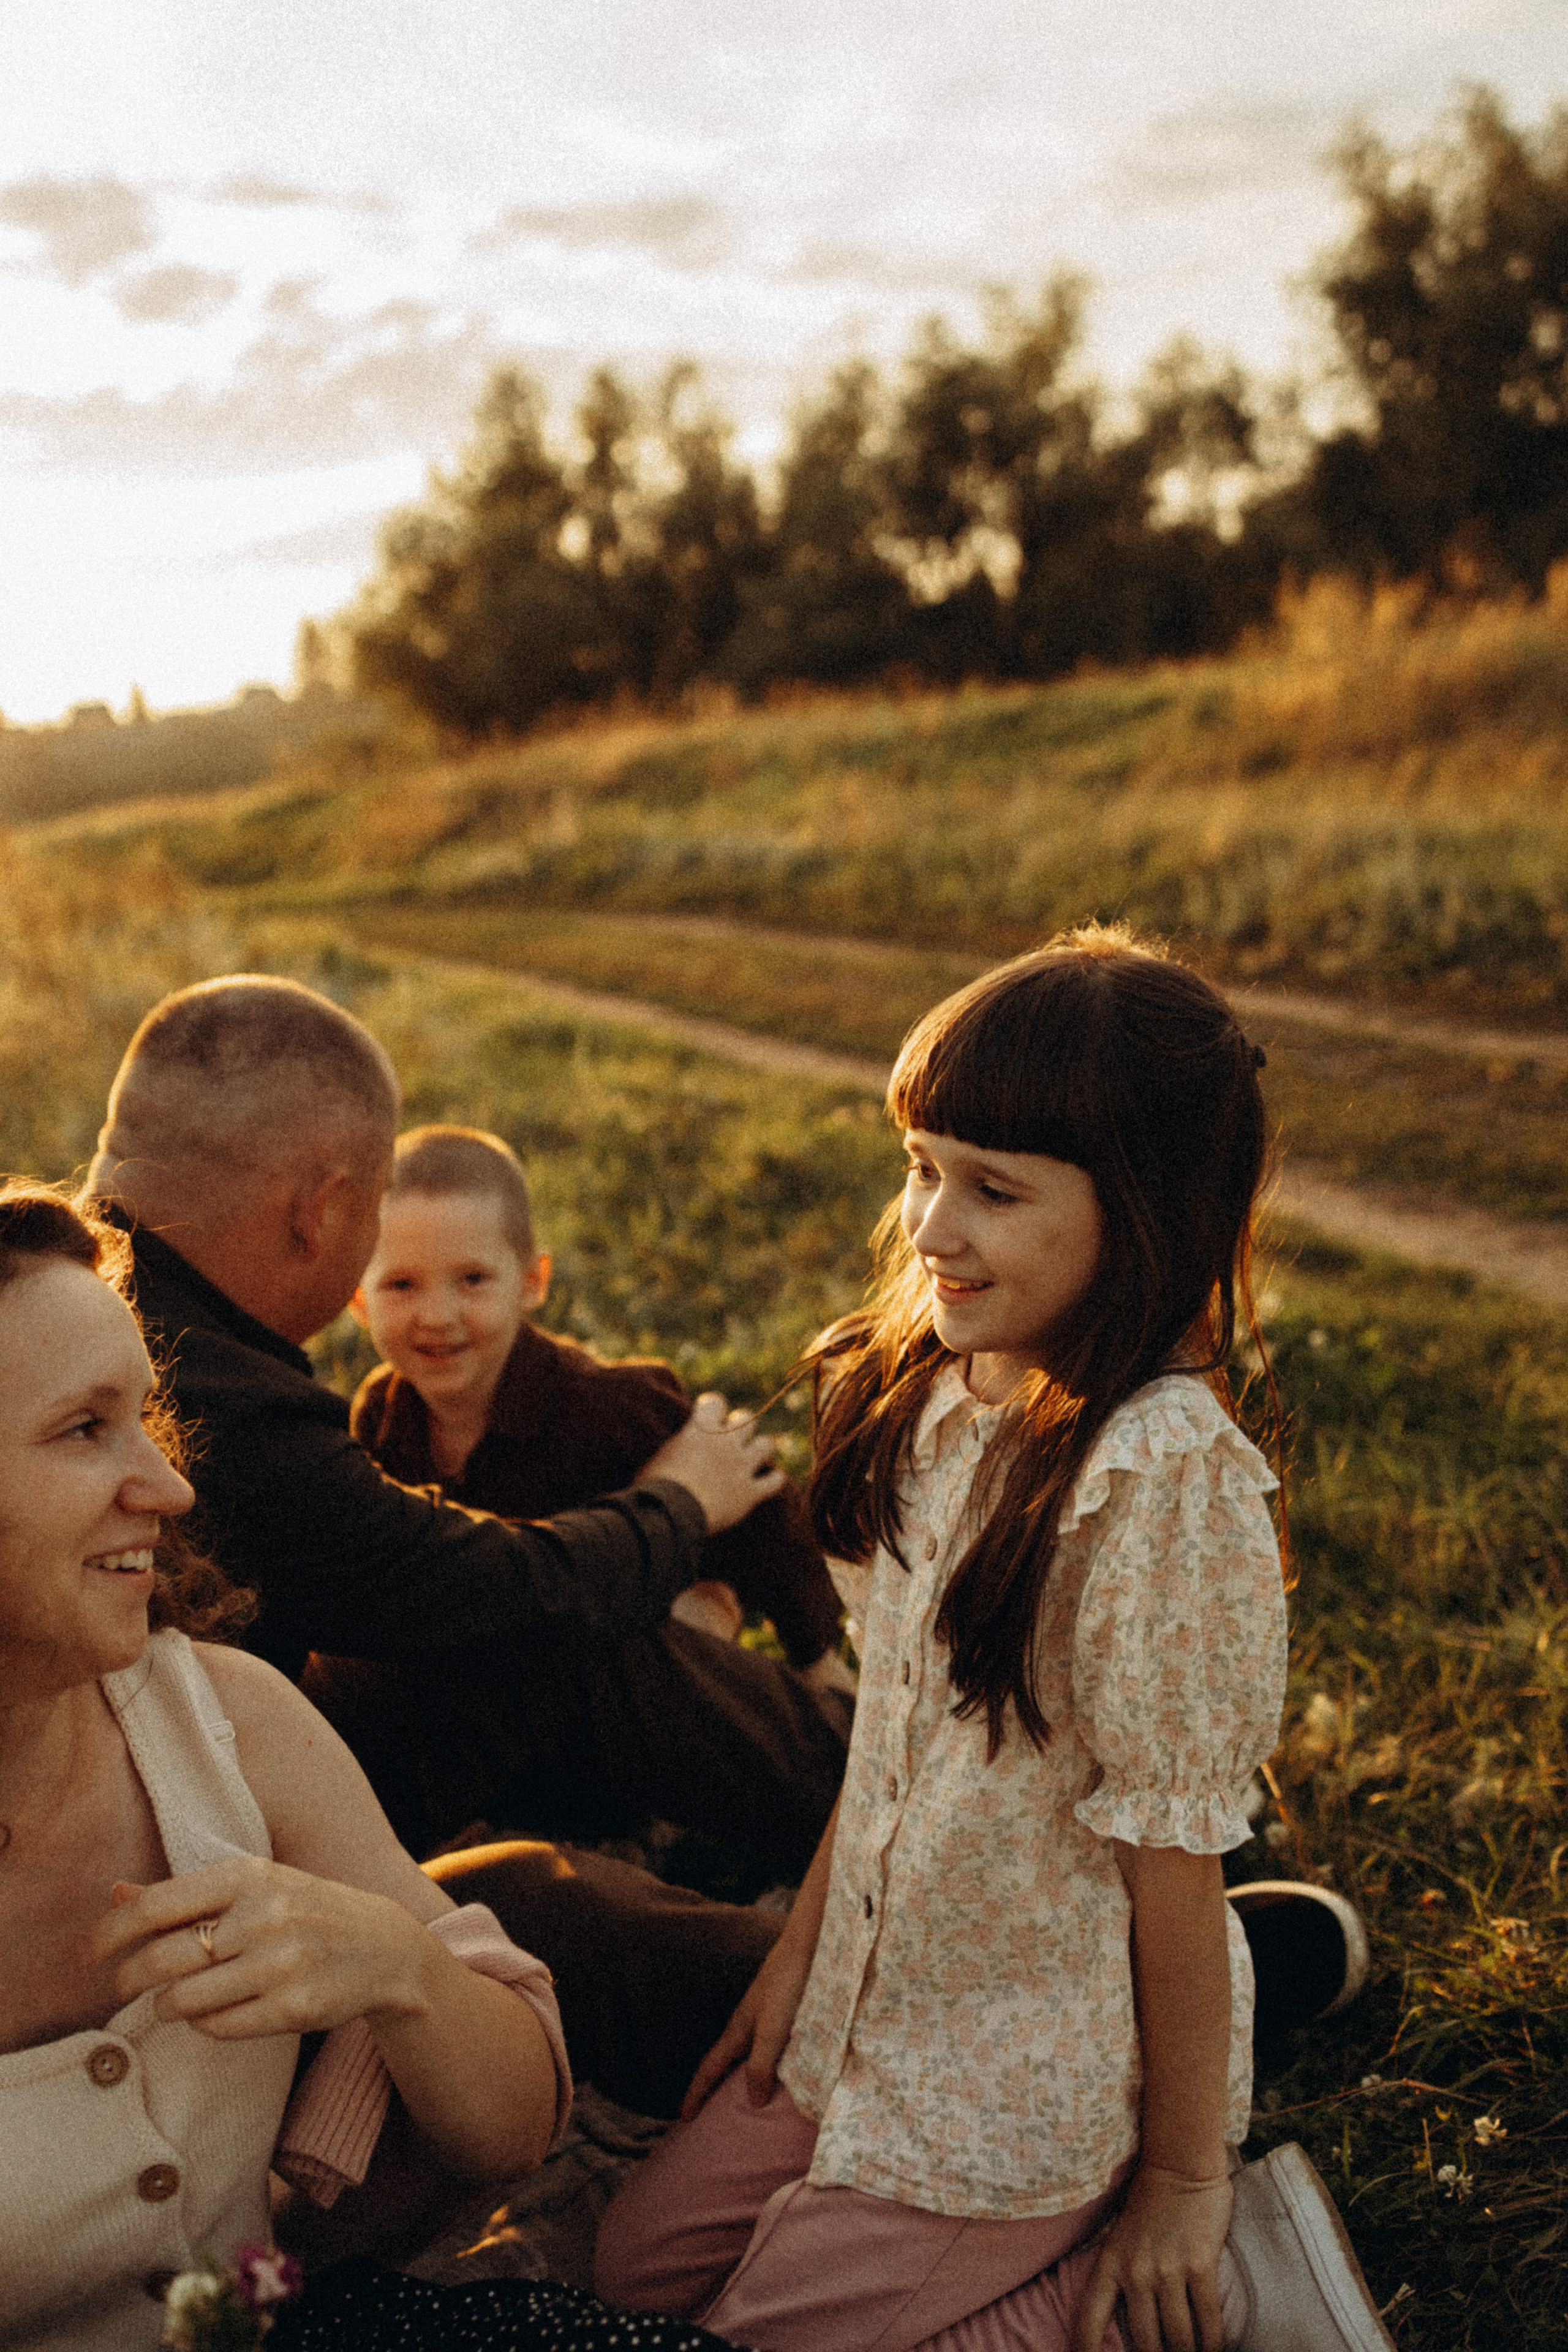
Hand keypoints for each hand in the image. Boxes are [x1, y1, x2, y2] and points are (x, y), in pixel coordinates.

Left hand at [90, 1855, 434, 2039]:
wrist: (383, 1946)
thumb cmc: (304, 1910)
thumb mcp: (253, 1885)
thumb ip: (185, 1893)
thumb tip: (116, 1894)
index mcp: (249, 1874)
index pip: (156, 1906)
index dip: (110, 1933)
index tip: (88, 1953)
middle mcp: (265, 1915)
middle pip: (162, 1958)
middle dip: (127, 1978)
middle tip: (119, 1985)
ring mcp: (281, 1964)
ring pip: (185, 2001)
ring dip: (167, 2006)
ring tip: (173, 1999)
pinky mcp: (293, 2009)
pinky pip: (217, 2027)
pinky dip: (204, 2024)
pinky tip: (214, 2010)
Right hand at [642, 1393, 785, 1532]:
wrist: (669, 1513)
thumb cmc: (653, 1487)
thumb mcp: (661, 1456)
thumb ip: (679, 1447)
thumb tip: (680, 1450)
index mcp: (700, 1428)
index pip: (715, 1402)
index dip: (713, 1408)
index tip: (709, 1415)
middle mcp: (725, 1441)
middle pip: (746, 1419)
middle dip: (740, 1427)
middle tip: (731, 1440)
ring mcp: (741, 1466)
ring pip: (765, 1445)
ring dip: (760, 1449)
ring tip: (753, 1458)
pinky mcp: (750, 1492)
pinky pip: (774, 1481)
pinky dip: (774, 1480)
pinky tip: (772, 1481)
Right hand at [680, 1923, 815, 2120]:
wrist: (808, 1945)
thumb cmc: (788, 1986)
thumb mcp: (773, 2031)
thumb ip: (761, 2065)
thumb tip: (753, 2101)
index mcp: (739, 2031)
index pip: (710, 2068)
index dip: (696, 2093)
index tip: (683, 2117)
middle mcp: (747, 2024)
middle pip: (724, 2061)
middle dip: (713, 2086)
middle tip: (706, 2112)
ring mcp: (764, 2015)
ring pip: (746, 2052)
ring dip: (739, 2074)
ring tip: (740, 2095)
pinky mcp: (783, 2009)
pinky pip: (766, 2044)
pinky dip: (764, 2061)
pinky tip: (778, 2066)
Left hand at [1071, 2163, 1231, 2351]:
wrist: (1180, 2163)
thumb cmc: (1150, 2202)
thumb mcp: (1120, 2238)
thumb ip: (1121, 2275)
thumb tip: (1129, 2319)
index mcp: (1109, 2263)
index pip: (1090, 2320)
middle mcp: (1135, 2272)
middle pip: (1145, 2342)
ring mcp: (1168, 2270)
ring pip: (1178, 2339)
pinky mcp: (1200, 2265)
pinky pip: (1208, 2321)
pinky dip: (1213, 2343)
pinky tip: (1215, 2350)